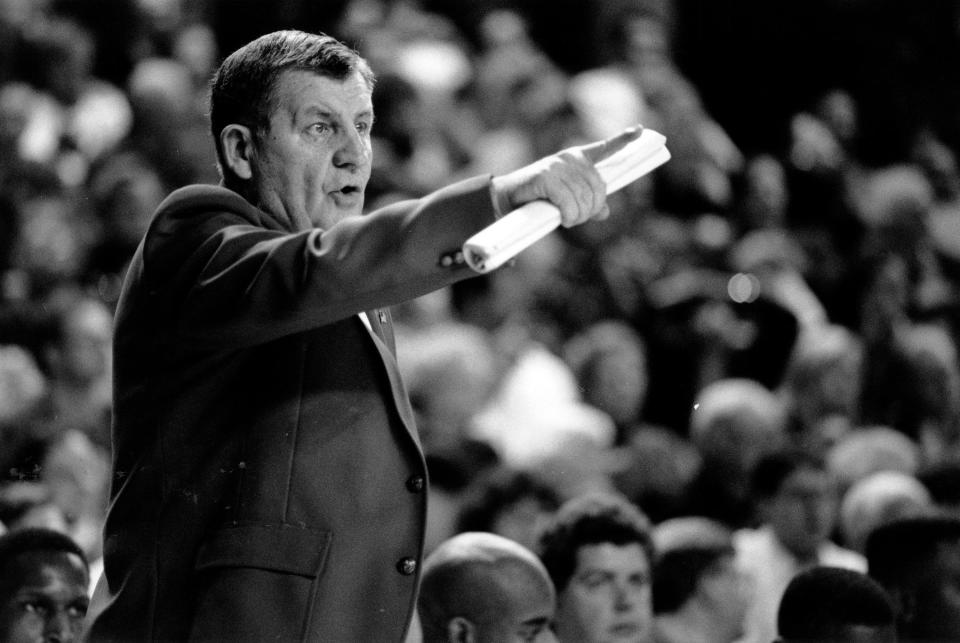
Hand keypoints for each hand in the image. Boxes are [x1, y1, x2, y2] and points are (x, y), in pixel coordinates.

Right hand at [491, 125, 643, 226]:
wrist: (505, 199)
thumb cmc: (536, 198)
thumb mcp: (565, 200)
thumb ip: (586, 203)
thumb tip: (605, 212)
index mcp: (576, 159)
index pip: (604, 148)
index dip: (623, 140)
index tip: (640, 130)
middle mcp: (570, 158)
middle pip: (598, 189)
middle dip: (589, 210)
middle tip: (574, 218)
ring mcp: (559, 166)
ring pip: (584, 200)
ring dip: (577, 216)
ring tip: (565, 219)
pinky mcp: (547, 177)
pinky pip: (569, 203)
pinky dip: (567, 215)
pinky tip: (561, 218)